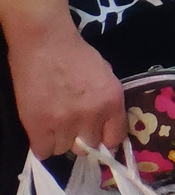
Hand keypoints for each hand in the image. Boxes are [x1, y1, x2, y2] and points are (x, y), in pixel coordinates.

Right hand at [9, 17, 123, 158]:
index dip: (106, 141)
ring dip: (60, 141)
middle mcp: (92, 115)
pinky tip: (42, 132)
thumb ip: (107, 101)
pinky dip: (42, 145)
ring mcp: (64, 122)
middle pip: (89, 147)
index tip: (98, 138)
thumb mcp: (105, 75)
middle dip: (82, 139)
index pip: (115, 138)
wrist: (45, 43)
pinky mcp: (38, 125)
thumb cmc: (76, 54)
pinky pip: (43, 151)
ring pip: (65, 150)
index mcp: (112, 101)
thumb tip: (106, 122)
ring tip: (55, 125)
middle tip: (73, 127)